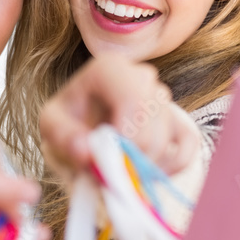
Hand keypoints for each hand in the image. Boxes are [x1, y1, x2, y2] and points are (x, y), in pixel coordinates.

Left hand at [39, 54, 199, 177]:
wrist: (84, 126)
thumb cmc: (69, 121)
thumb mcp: (51, 125)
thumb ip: (64, 137)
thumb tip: (86, 152)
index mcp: (110, 68)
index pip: (134, 102)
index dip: (125, 138)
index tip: (107, 158)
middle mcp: (143, 76)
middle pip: (152, 128)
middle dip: (129, 159)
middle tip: (106, 170)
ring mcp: (164, 98)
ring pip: (167, 141)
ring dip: (142, 166)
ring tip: (117, 168)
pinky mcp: (180, 119)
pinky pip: (187, 147)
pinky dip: (168, 167)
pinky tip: (143, 171)